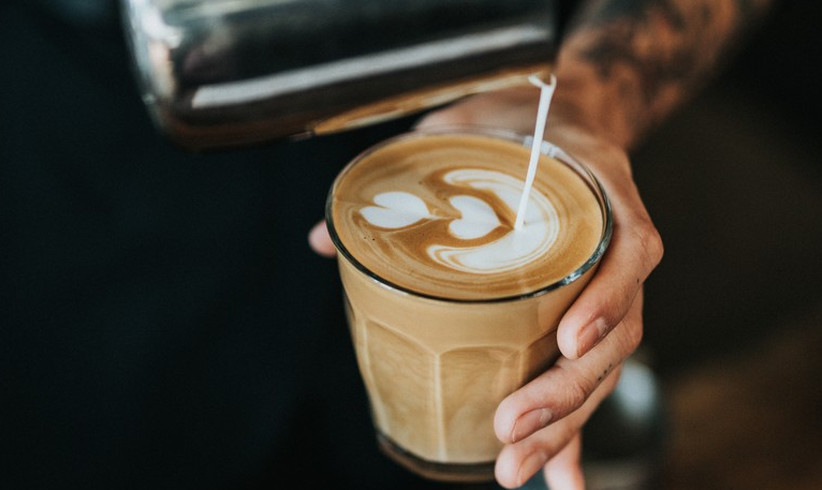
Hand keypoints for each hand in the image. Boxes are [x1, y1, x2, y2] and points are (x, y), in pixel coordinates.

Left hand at [309, 86, 662, 489]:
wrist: (559, 121)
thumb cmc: (515, 126)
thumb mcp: (465, 132)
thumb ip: (406, 174)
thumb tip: (322, 238)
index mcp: (599, 193)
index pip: (627, 249)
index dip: (606, 298)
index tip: (567, 339)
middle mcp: (615, 248)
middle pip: (615, 332)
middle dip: (565, 391)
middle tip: (508, 429)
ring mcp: (607, 288)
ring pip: (603, 367)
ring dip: (564, 425)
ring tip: (513, 468)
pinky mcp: (588, 318)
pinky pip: (589, 379)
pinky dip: (576, 435)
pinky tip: (562, 484)